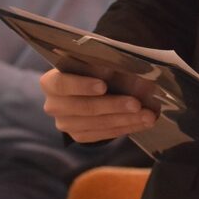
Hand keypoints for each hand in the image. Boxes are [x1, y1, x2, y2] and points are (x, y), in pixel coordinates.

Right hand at [40, 67, 157, 142]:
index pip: (61, 84)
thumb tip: (133, 73)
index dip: (82, 85)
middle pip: (85, 107)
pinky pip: (104, 134)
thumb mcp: (91, 63)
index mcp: (50, 82)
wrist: (82, 88)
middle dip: (114, 106)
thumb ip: (104, 65)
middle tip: (137, 104)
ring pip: (98, 123)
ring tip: (148, 115)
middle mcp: (54, 106)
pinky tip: (142, 123)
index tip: (104, 85)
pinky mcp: (79, 135)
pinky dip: (125, 127)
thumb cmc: (88, 70)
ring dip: (126, 119)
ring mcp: (65, 124)